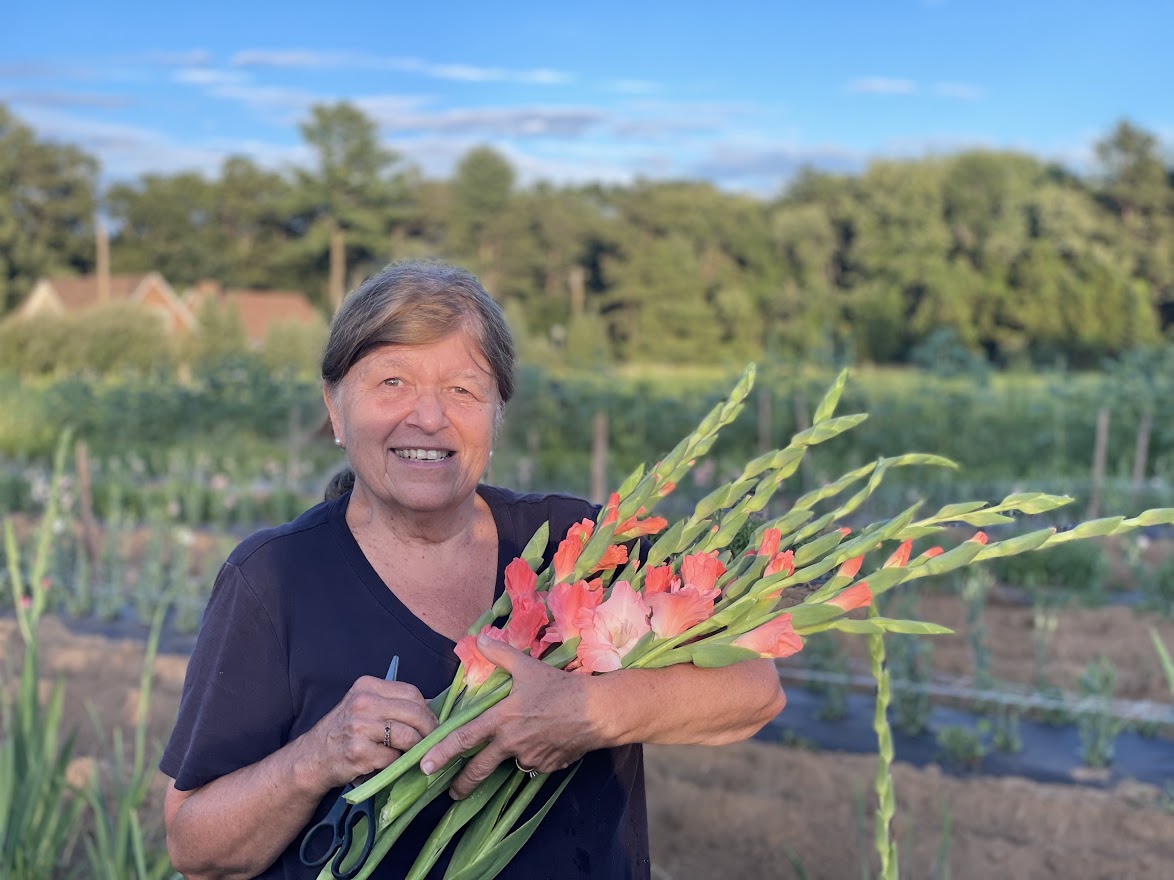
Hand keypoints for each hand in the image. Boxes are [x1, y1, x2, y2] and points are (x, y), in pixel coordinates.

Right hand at [302, 675, 437, 790]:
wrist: (312, 758)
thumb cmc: (343, 732)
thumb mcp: (364, 708)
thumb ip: (393, 704)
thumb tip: (434, 708)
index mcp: (367, 687)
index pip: (411, 693)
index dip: (427, 710)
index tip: (432, 724)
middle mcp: (363, 703)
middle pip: (414, 713)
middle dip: (429, 730)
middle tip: (432, 742)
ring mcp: (359, 727)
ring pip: (407, 736)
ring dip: (415, 749)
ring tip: (412, 754)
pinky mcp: (359, 752)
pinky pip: (393, 758)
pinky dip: (396, 763)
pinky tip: (389, 763)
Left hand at [419, 636, 607, 799]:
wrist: (597, 712)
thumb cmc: (560, 687)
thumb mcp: (528, 667)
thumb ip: (501, 654)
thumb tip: (479, 639)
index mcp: (501, 720)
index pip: (464, 739)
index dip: (442, 753)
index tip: (425, 767)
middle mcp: (511, 744)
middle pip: (480, 769)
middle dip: (463, 784)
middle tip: (453, 793)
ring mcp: (530, 759)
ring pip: (511, 761)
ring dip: (510, 756)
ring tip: (525, 737)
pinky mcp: (548, 767)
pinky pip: (534, 763)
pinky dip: (534, 754)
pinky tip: (545, 739)